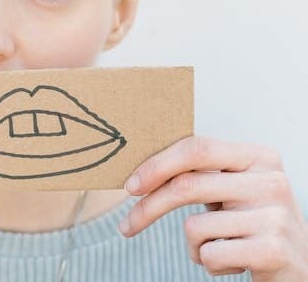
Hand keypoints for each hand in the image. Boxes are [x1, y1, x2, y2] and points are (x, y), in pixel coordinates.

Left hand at [118, 136, 307, 279]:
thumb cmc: (253, 224)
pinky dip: (211, 264)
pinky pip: (211, 255)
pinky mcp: (274, 250)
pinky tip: (235, 262)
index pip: (196, 149)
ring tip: (220, 247)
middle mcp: (271, 180)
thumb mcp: (233, 190)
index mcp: (259, 157)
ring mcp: (275, 216)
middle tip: (126, 225)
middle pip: (187, 185)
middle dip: (148, 208)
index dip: (157, 165)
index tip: (130, 185)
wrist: (302, 266)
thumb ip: (200, 174)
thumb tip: (140, 173)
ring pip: (195, 227)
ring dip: (194, 245)